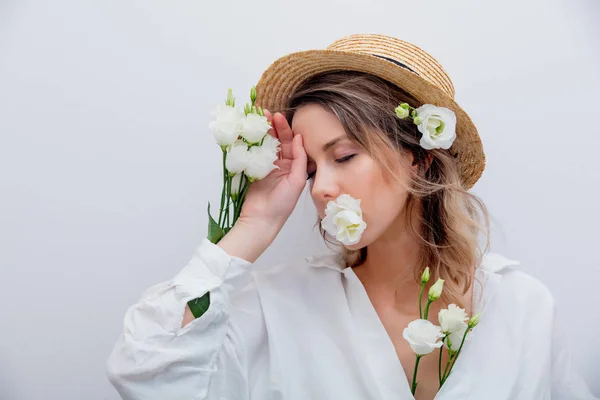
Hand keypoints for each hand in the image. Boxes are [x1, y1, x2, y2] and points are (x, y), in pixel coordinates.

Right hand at [236, 110, 306, 233]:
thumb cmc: (282, 205)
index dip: (285, 129)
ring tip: (256, 118)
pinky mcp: (253, 170)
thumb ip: (300, 159)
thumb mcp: (297, 181)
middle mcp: (281, 164)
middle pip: (277, 140)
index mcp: (294, 166)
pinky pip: (252, 153)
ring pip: (265, 144)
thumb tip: (299, 138)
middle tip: (265, 113)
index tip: (278, 117)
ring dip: (261, 131)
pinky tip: (247, 132)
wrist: (261, 220)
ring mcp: (266, 166)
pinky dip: (249, 142)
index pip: (291, 142)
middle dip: (272, 126)